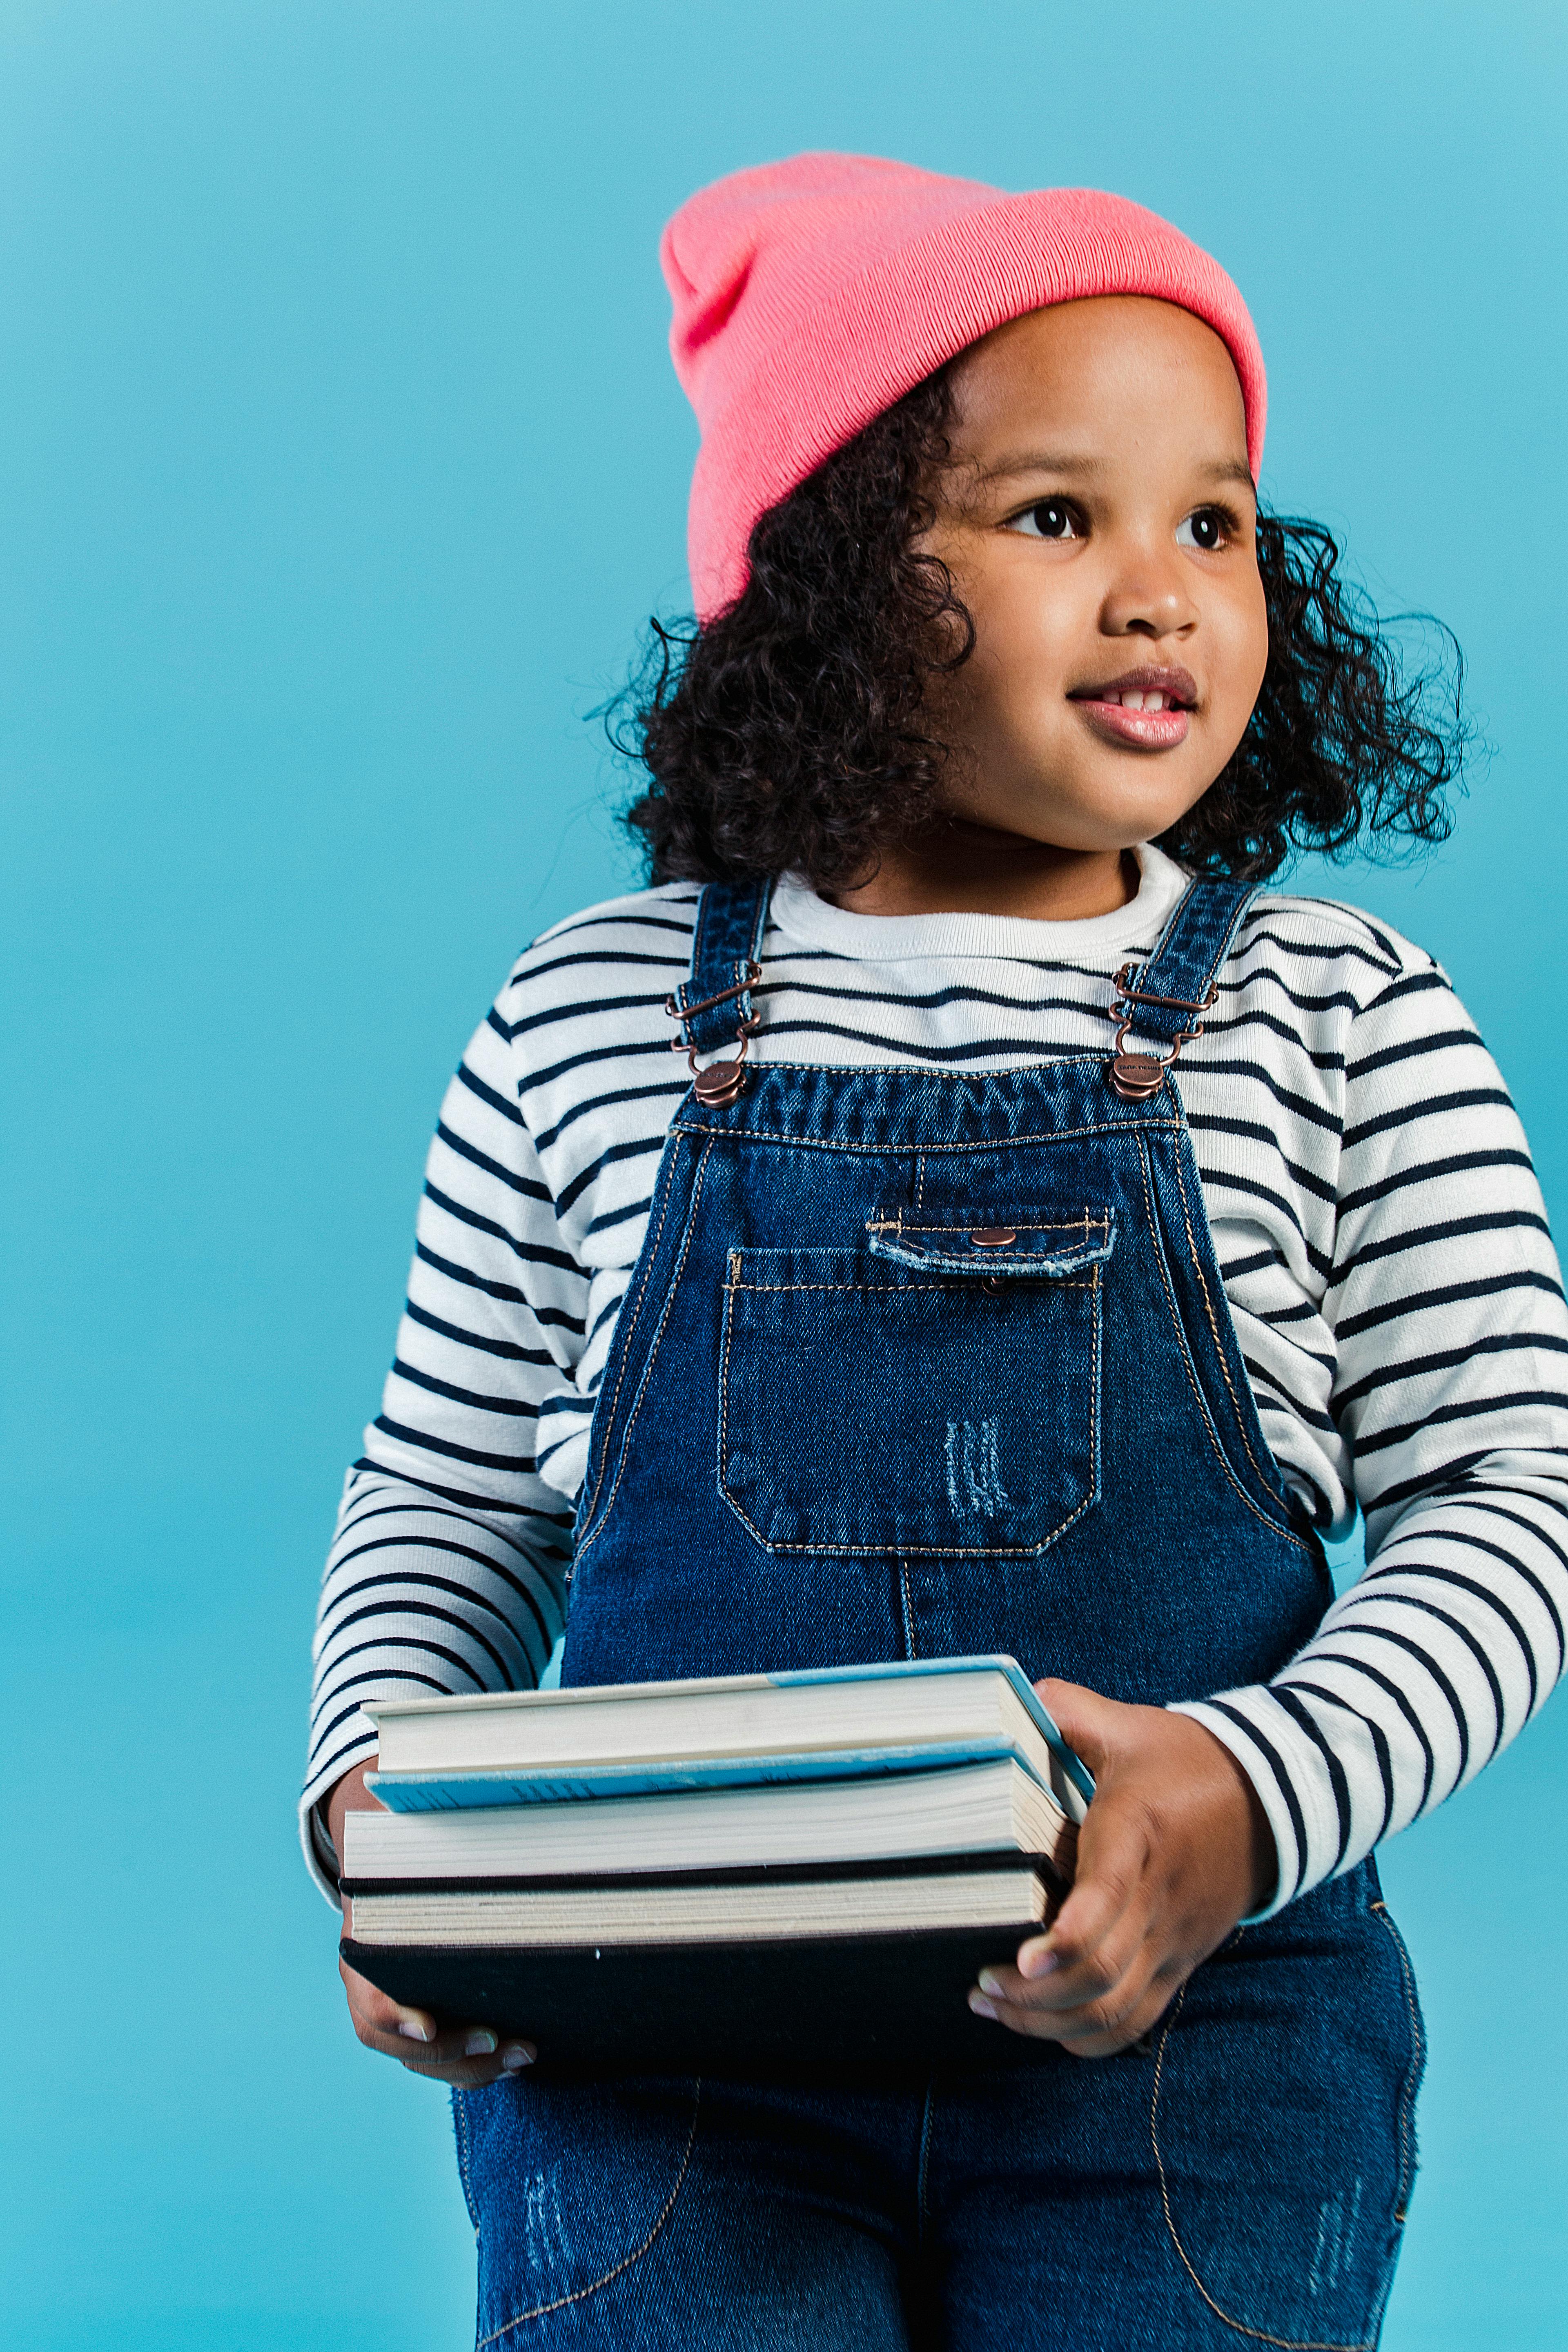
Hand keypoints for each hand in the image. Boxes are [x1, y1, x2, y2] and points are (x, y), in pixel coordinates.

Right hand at [327, 1759, 535, 2084]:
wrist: (385, 1861)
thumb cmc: (403, 1844)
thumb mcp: (406, 1833)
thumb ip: (425, 1828)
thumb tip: (461, 1794)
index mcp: (364, 1949)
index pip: (370, 1997)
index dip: (395, 2016)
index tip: (428, 2026)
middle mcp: (371, 1988)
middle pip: (403, 2045)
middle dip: (454, 2053)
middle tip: (503, 2043)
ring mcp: (394, 2009)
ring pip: (425, 2061)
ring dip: (472, 2066)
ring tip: (523, 2055)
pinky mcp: (422, 2019)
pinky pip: (442, 2058)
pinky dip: (474, 2063)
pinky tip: (515, 2055)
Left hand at [968, 1680, 1275, 2058]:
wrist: (1275, 1796)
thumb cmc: (1187, 1760)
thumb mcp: (1130, 1726)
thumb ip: (1067, 1710)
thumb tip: (1010, 1697)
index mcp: (1137, 1835)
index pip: (1105, 1900)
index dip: (1064, 1940)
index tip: (1019, 1960)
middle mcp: (1157, 1900)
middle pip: (1100, 1975)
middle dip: (1032, 1996)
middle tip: (979, 1984)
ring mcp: (1172, 1940)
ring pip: (1113, 2011)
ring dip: (1048, 2023)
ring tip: (995, 2006)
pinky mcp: (1181, 1963)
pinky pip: (1135, 2022)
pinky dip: (1086, 2036)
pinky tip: (1042, 2023)